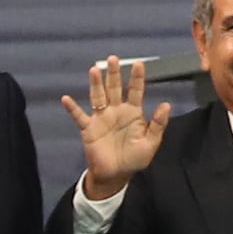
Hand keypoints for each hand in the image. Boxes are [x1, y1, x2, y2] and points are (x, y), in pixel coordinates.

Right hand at [65, 58, 173, 200]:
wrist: (115, 175)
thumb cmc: (134, 159)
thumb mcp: (150, 143)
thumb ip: (158, 124)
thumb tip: (166, 104)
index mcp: (133, 113)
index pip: (135, 91)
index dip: (137, 78)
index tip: (139, 64)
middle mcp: (116, 111)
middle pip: (114, 88)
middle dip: (114, 74)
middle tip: (114, 58)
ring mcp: (101, 118)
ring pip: (98, 97)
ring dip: (96, 84)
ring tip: (94, 69)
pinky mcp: (88, 129)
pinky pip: (79, 117)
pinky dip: (72, 108)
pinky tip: (66, 99)